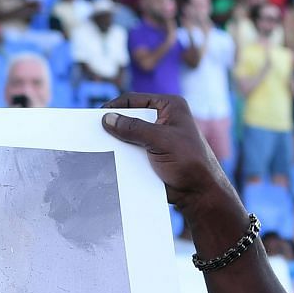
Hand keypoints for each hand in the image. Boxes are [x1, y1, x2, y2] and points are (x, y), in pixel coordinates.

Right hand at [100, 93, 234, 215]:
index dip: (115, 106)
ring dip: (117, 143)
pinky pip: (131, 151)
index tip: (97, 116)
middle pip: (130, 117)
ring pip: (129, 136)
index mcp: (170, 106)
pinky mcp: (151, 154)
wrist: (198, 192)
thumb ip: (133, 128)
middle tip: (95, 133)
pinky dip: (122, 155)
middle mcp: (163, 119)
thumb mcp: (160, 140)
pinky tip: (110, 159)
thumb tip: (107, 119)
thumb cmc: (189, 161)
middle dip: (115, 126)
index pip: (134, 100)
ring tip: (100, 147)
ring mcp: (156, 137)